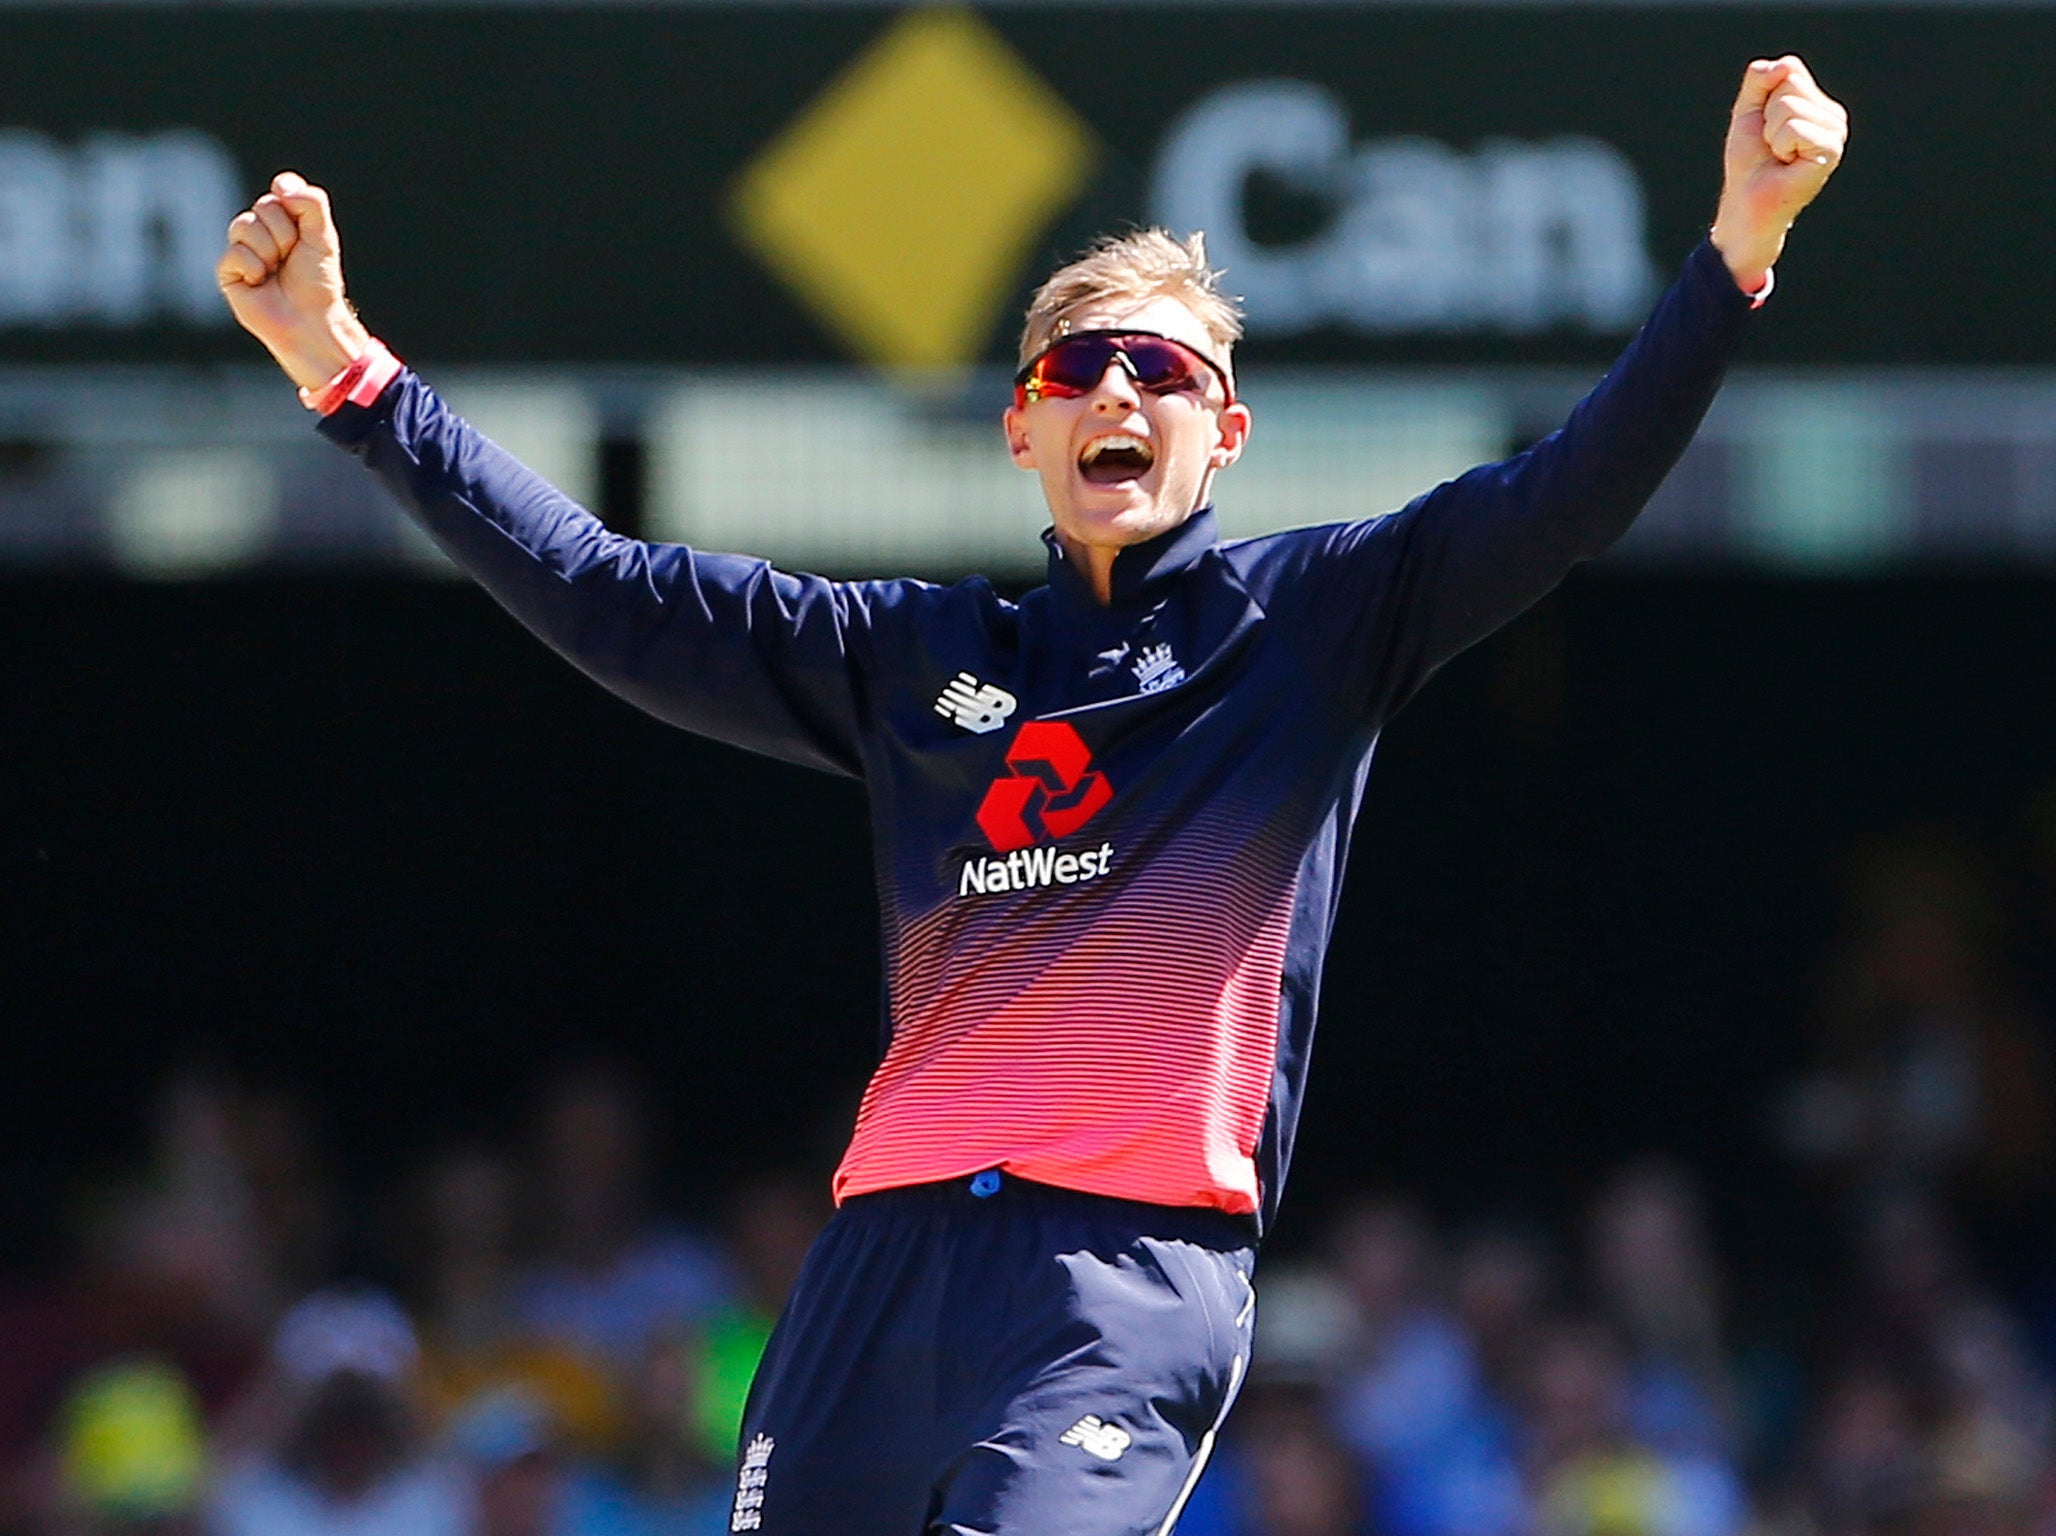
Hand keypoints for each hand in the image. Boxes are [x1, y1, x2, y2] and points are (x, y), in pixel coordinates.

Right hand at [216, 171, 371, 390]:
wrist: (311, 319)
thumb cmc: (318, 281)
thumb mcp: (323, 238)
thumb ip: (312, 204)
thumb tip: (282, 185)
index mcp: (284, 220)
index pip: (280, 190)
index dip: (290, 202)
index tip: (303, 225)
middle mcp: (260, 230)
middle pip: (263, 206)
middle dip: (285, 233)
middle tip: (293, 256)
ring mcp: (242, 249)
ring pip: (244, 225)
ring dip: (270, 250)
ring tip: (277, 270)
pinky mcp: (228, 271)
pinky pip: (235, 253)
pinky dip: (254, 268)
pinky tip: (261, 283)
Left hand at [1709, 57, 1848, 293]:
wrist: (1747, 202)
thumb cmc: (1749, 162)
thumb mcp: (1747, 111)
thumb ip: (1758, 79)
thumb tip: (1782, 65)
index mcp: (1816, 103)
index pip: (1789, 69)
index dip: (1763, 99)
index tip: (1765, 128)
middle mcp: (1832, 115)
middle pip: (1790, 84)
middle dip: (1767, 115)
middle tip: (1771, 144)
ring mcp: (1835, 132)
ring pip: (1789, 105)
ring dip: (1772, 133)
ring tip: (1779, 154)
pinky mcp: (1830, 149)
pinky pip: (1794, 127)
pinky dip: (1780, 144)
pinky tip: (1787, 162)